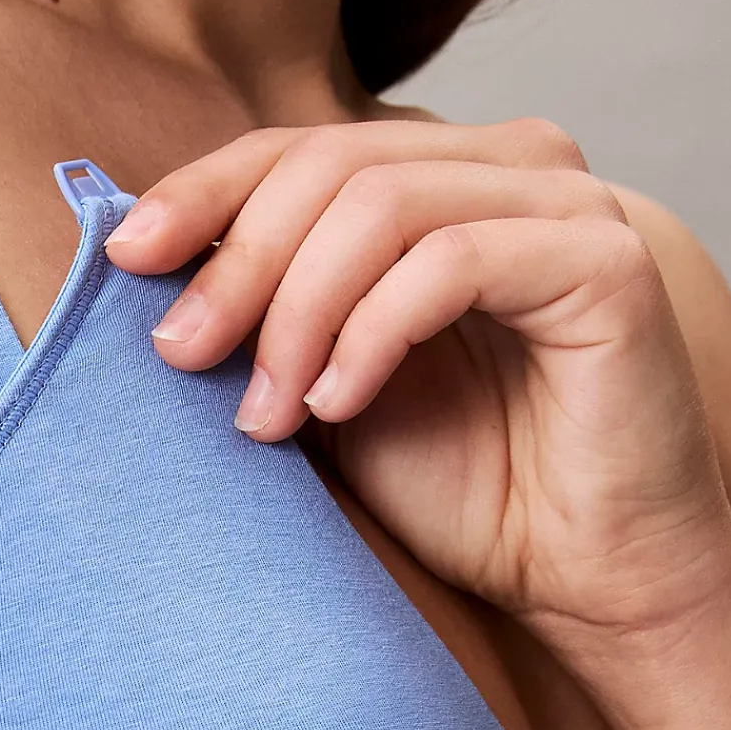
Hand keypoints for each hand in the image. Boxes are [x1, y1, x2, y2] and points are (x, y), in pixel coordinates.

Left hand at [105, 117, 730, 657]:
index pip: (301, 147)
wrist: (589, 582)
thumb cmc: (468, 487)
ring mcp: (569, 204)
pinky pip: (451, 260)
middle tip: (182, 355)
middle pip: (329, 163)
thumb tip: (139, 252)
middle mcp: (512, 165)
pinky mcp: (607, 261)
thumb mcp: (322, 382)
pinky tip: (339, 403)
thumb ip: (262, 309)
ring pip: (380, 203)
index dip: (203, 192)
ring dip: (297, 312)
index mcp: (446, 176)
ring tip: (267, 414)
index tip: (123, 258)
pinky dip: (372, 332)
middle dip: (237, 262)